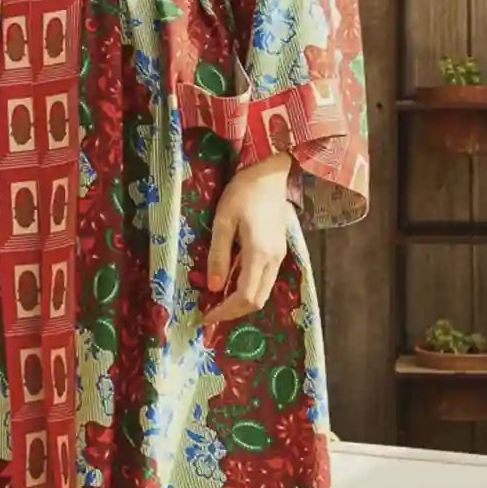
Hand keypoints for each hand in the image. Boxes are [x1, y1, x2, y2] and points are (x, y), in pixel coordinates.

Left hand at [204, 153, 292, 332]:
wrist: (271, 172)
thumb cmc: (244, 191)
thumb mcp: (223, 220)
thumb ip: (219, 255)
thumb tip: (214, 287)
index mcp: (259, 253)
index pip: (245, 296)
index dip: (226, 311)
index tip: (207, 315)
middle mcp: (273, 260)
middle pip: (257, 300)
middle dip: (234, 312)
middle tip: (211, 312)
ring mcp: (280, 255)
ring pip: (263, 292)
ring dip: (242, 302)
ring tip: (219, 301)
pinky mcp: (279, 250)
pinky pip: (265, 280)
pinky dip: (249, 289)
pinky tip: (232, 282)